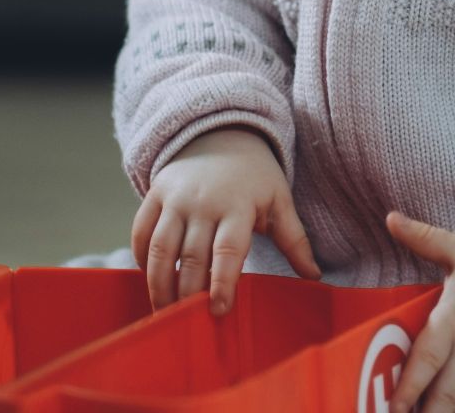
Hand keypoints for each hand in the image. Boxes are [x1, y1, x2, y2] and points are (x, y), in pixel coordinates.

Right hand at [132, 127, 321, 314]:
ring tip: (165, 311)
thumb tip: (314, 276)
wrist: (222, 133)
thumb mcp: (279, 201)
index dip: (222, 284)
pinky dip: (140, 258)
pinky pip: (141, 231)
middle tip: (189, 322)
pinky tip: (149, 279)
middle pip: (191, 257)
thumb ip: (295, 240)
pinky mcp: (156, 194)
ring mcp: (176, 198)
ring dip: (159, 285)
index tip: (219, 311)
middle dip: (188, 294)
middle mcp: (203, 203)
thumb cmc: (255, 176)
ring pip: (159, 249)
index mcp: (237, 207)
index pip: (228, 252)